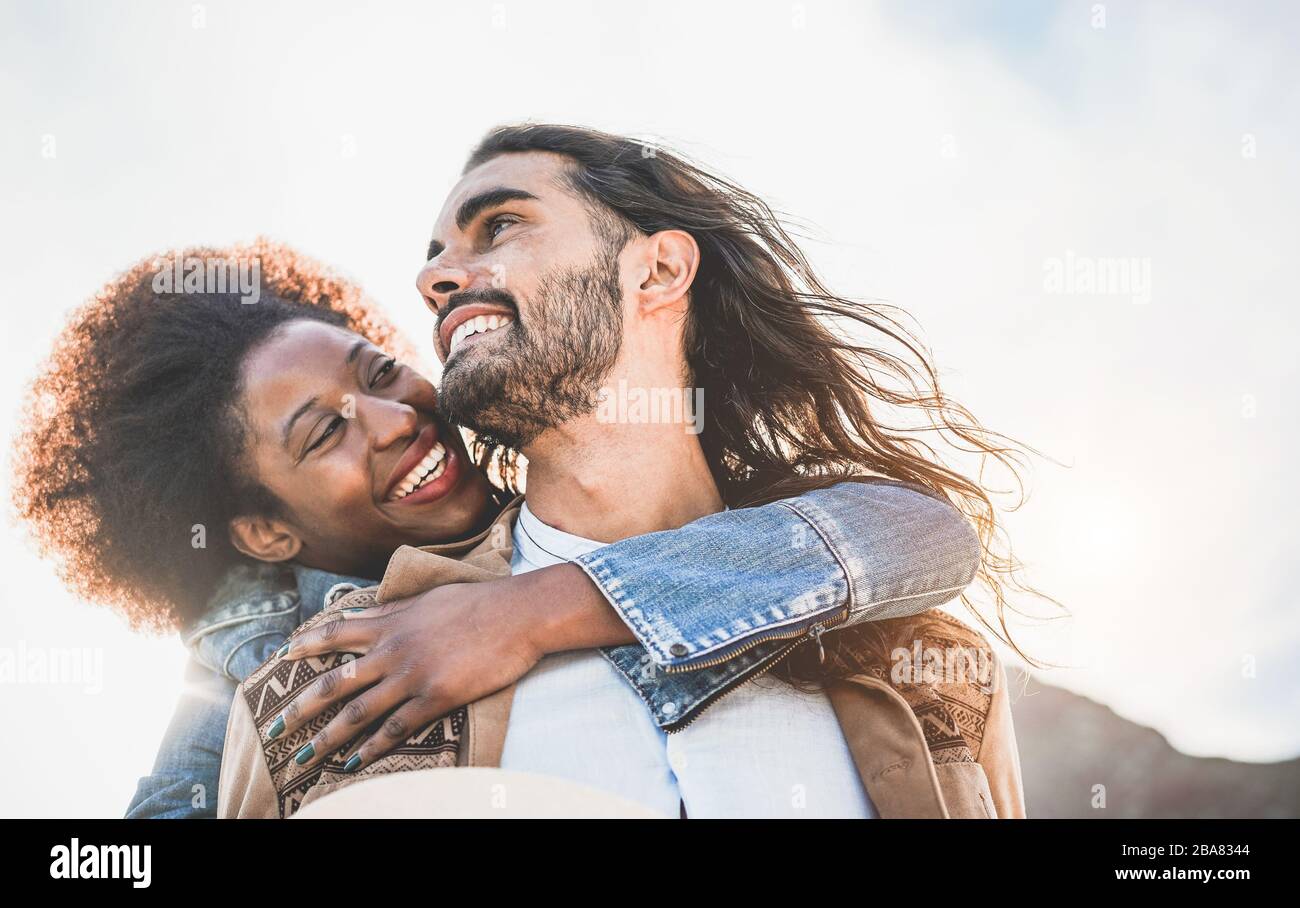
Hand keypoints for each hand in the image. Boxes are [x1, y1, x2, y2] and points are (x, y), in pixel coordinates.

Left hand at [271, 581, 541, 772]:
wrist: (516, 614)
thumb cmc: (479, 601)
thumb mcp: (429, 598)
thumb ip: (395, 609)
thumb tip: (367, 611)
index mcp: (391, 622)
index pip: (336, 633)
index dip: (307, 645)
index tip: (284, 656)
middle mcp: (393, 650)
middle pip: (335, 683)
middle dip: (301, 708)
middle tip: (276, 727)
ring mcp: (412, 675)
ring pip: (358, 712)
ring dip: (328, 737)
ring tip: (305, 756)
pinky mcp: (435, 697)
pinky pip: (395, 728)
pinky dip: (372, 748)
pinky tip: (355, 762)